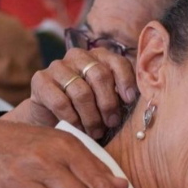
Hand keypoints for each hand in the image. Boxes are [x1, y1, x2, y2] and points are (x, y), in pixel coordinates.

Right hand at [7, 48, 136, 140]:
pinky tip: (78, 128)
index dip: (126, 82)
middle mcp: (78, 56)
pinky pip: (60, 101)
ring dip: (91, 116)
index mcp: (100, 57)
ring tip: (96, 131)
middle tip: (112, 123)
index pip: (118, 62)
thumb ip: (122, 96)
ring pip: (81, 91)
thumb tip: (147, 103)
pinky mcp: (40, 79)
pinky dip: (73, 119)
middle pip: (100, 75)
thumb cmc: (88, 110)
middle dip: (108, 104)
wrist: (51, 118)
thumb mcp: (108, 101)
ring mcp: (57, 66)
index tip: (129, 101)